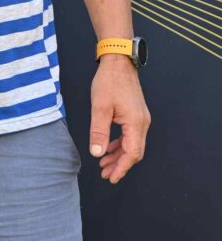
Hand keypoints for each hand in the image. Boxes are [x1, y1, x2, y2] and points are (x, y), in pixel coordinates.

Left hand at [89, 55, 150, 184]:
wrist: (118, 62)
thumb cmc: (109, 82)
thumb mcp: (99, 107)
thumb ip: (99, 132)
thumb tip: (97, 154)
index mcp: (135, 123)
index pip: (132, 153)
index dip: (122, 168)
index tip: (111, 178)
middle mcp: (142, 123)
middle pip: (134, 152)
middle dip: (120, 165)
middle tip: (105, 175)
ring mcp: (140, 118)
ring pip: (132, 145)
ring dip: (119, 156)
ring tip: (104, 165)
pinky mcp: (135, 114)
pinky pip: (130, 136)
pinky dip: (120, 145)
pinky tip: (108, 148)